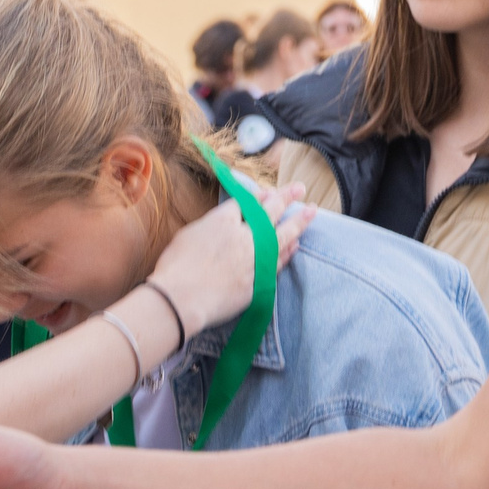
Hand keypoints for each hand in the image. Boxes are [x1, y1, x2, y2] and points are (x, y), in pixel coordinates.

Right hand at [148, 184, 316, 338]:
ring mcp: (254, 260)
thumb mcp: (188, 234)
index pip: (246, 203)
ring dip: (299, 222)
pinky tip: (297, 244)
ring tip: (312, 210)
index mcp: (223, 221)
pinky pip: (277, 263)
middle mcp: (244, 237)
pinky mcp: (258, 282)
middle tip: (300, 188)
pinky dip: (288, 252)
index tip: (269, 192)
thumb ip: (211, 224)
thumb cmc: (175, 267)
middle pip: (270, 212)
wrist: (181, 299)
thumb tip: (225, 221)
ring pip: (282, 236)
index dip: (259, 196)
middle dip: (286, 197)